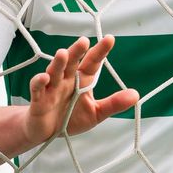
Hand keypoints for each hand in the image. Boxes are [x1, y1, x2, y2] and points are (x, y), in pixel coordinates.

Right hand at [23, 36, 137, 143]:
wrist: (46, 133)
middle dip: (77, 51)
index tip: (110, 39)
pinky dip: (39, 82)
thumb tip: (135, 95)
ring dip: (58, 63)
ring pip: (54, 71)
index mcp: (82, 80)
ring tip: (63, 53)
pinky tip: (44, 77)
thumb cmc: (70, 118)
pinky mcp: (38, 100)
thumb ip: (114, 103)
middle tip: (84, 41)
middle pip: (72, 62)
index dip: (100, 51)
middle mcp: (67, 80)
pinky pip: (37, 89)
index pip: (92, 62)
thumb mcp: (96, 112)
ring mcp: (51, 88)